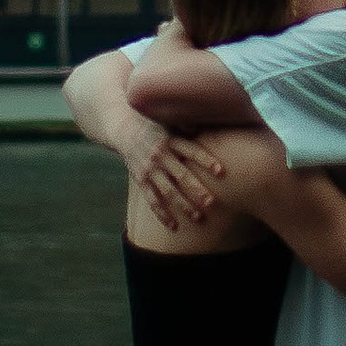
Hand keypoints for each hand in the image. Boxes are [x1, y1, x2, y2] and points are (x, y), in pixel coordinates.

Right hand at [122, 117, 225, 231]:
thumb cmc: (155, 123)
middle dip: (196, 189)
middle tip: (211, 202)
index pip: (191, 150)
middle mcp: (160, 155)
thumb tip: (208, 121)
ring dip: (183, 205)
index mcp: (170, 139)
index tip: (221, 171)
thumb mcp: (170, 119)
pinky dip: (162, 214)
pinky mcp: (141, 180)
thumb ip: (188, 124)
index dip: (206, 160)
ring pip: (168, 191)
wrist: (124, 128)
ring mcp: (149, 169)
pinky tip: (174, 226)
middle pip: (181, 175)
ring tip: (198, 218)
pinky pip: (152, 200)